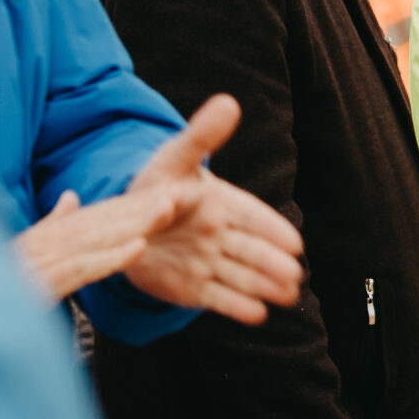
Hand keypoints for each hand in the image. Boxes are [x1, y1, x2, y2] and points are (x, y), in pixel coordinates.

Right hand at [14, 187, 181, 301]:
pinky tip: (139, 248)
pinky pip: (83, 267)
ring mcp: (47, 259)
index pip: (103, 216)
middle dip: (145, 206)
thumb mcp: (29, 248)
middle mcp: (51, 241)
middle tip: (184, 191)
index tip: (174, 192)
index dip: (138, 204)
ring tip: (169, 209)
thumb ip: (52, 222)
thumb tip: (70, 197)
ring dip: (136, 222)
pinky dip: (110, 257)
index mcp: (52, 234)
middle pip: (107, 220)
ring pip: (100, 237)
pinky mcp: (43, 282)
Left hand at [123, 94, 305, 324]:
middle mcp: (220, 236)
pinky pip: (217, 298)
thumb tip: (229, 103)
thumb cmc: (156, 185)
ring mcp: (207, 262)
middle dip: (274, 264)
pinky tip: (258, 316)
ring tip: (288, 295)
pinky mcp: (192, 287)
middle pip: (252, 251)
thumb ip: (203, 136)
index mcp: (222, 204)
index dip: (274, 230)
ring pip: (241, 276)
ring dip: (264, 287)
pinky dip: (237, 308)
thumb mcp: (176, 158)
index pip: (254, 217)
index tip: (295, 242)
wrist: (123, 222)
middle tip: (295, 274)